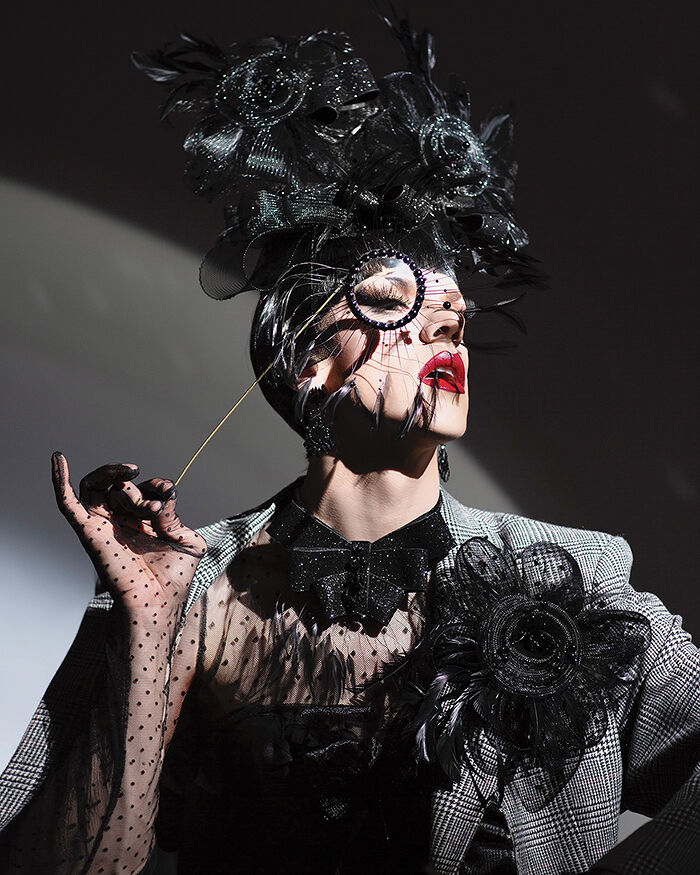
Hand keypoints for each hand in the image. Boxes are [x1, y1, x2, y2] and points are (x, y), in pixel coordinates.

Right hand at [51, 452, 205, 622]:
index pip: (146, 489)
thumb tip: (164, 494)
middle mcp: (120, 520)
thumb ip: (176, 516)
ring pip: (96, 486)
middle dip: (139, 489)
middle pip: (121, 486)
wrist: (159, 604)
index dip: (159, 487)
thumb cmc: (174, 579)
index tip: (168, 493)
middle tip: (154, 506)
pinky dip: (60, 481)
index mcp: (142, 521)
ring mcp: (103, 526)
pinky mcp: (89, 533)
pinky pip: (68, 504)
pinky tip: (58, 458)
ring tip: (131, 468)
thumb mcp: (187, 541)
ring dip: (112, 473)